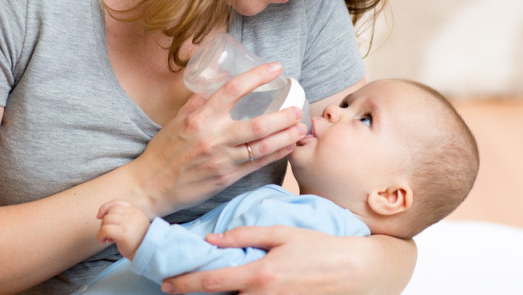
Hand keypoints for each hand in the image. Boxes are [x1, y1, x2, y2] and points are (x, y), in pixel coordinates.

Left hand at [96, 200, 150, 259]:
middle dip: (104, 222)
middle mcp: (133, 214)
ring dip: (102, 230)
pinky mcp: (124, 234)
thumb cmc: (136, 241)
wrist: (146, 254)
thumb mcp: (133, 224)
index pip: (117, 203)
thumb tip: (101, 215)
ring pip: (106, 220)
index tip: (99, 216)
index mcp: (136, 211)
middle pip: (110, 212)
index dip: (105, 208)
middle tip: (108, 234)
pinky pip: (105, 230)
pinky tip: (103, 241)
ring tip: (108, 239)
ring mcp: (129, 223)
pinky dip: (100, 236)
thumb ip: (122, 217)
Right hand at [126, 63, 306, 216]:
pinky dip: (276, 154)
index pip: (233, 89)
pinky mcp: (226, 177)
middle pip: (258, 123)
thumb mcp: (177, 119)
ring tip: (300, 127)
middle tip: (297, 107)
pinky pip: (257, 163)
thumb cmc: (164, 150)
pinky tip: (288, 146)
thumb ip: (199, 101)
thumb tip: (217, 81)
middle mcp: (213, 137)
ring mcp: (221, 159)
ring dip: (286, 136)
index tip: (275, 68)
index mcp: (200, 117)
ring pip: (262, 145)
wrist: (152, 185)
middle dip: (283, 115)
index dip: (258, 76)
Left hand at [161, 226, 416, 294]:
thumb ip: (245, 235)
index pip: (212, 283)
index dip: (186, 284)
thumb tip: (212, 240)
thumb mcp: (282, 233)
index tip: (167, 283)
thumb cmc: (319, 247)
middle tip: (175, 288)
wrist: (355, 271)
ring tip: (200, 291)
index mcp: (261, 275)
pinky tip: (234, 291)